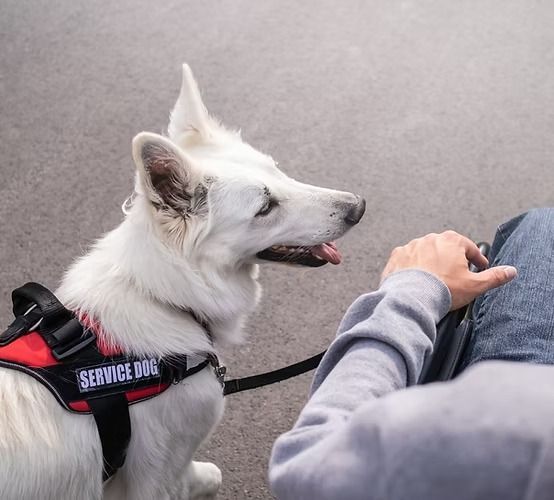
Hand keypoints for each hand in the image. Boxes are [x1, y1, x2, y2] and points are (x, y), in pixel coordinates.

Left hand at [381, 230, 516, 309]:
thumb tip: (510, 272)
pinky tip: (417, 279)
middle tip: (457, 272)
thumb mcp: (475, 285)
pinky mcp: (396, 257)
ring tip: (436, 278)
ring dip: (431, 262)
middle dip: (452, 259)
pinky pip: (407, 260)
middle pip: (446, 248)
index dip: (477, 257)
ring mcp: (411, 247)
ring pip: (425, 253)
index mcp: (450, 241)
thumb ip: (494, 276)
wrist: (411, 298)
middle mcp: (429, 239)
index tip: (480, 265)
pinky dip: (412, 267)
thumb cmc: (442, 290)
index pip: (469, 246)